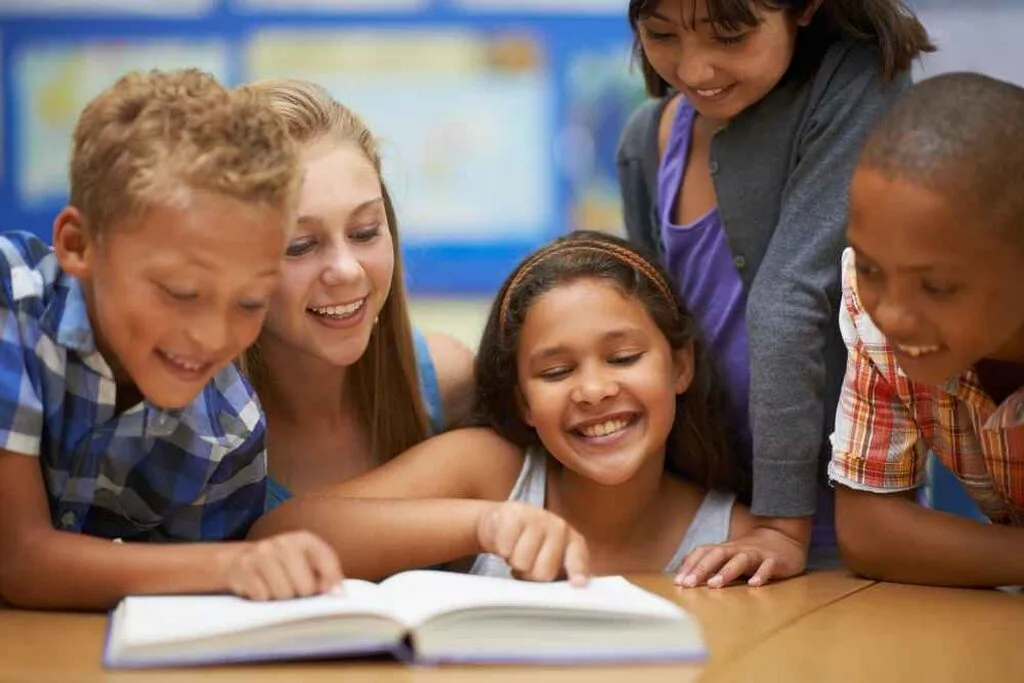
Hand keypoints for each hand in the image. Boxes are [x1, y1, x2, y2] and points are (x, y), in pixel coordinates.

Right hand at [221, 530, 342, 600]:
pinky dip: (264, 598)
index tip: (334, 594)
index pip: (327, 561)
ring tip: (278, 589)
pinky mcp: (244, 567)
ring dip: (282, 598)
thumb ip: (325, 575)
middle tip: (297, 591)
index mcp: (305, 539)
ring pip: (284, 594)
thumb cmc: (283, 566)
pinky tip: (261, 588)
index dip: (332, 582)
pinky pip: (263, 596)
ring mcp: (263, 553)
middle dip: (303, 594)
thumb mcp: (306, 562)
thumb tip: (338, 594)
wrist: (240, 558)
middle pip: (306, 586)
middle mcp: (284, 542)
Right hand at [476, 502, 589, 584]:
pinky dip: (502, 550)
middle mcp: (559, 527)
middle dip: (530, 574)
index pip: (578, 560)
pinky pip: (506, 548)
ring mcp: (539, 518)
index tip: (578, 584)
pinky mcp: (515, 514)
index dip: (577, 572)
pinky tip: (506, 541)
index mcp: (572, 541)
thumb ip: (560, 575)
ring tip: (516, 551)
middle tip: (527, 563)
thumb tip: (569, 589)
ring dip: (514, 561)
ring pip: (522, 562)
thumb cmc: (529, 544)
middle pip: (544, 572)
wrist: (502, 519)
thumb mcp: (548, 559)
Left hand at [675, 526, 806, 588]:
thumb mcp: (727, 556)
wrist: (783, 539)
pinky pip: (768, 566)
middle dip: (702, 568)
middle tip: (689, 584)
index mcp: (725, 549)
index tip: (678, 582)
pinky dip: (761, 574)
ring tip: (714, 585)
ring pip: (741, 560)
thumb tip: (682, 576)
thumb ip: (708, 564)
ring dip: (727, 571)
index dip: (690, 565)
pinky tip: (754, 584)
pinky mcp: (775, 561)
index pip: (703, 552)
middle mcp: (738, 549)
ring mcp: (757, 554)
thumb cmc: (749, 553)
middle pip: (717, 554)